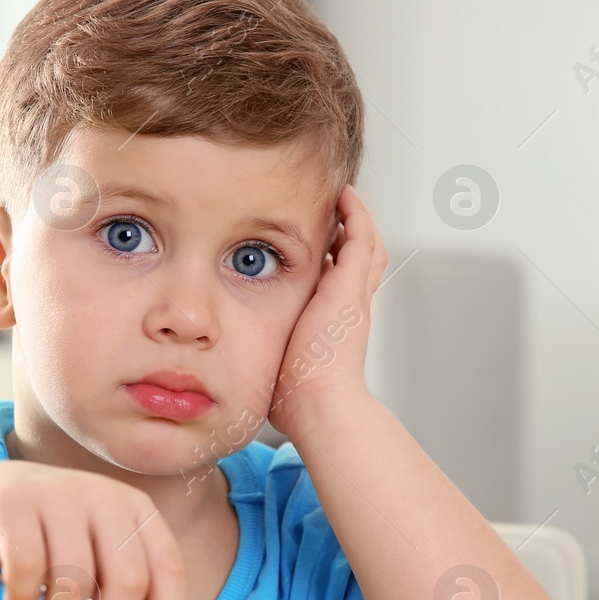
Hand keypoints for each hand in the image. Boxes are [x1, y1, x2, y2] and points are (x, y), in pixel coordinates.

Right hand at [0, 461, 187, 599]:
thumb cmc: (52, 539)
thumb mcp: (98, 558)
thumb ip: (128, 596)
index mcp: (136, 509)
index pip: (168, 568)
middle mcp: (103, 496)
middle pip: (127, 581)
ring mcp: (58, 496)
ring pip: (75, 585)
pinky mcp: (14, 506)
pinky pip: (27, 573)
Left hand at [268, 185, 387, 438]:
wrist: (319, 403)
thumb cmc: (296, 397)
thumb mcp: (274, 366)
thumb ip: (260, 355)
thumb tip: (232, 366)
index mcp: (333, 326)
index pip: (340, 286)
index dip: (334, 264)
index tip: (319, 250)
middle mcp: (349, 308)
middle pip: (359, 262)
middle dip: (348, 236)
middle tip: (334, 215)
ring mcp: (354, 295)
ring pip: (366, 246)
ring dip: (355, 220)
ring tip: (340, 199)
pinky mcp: (351, 285)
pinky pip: (362, 237)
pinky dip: (357, 214)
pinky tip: (344, 196)